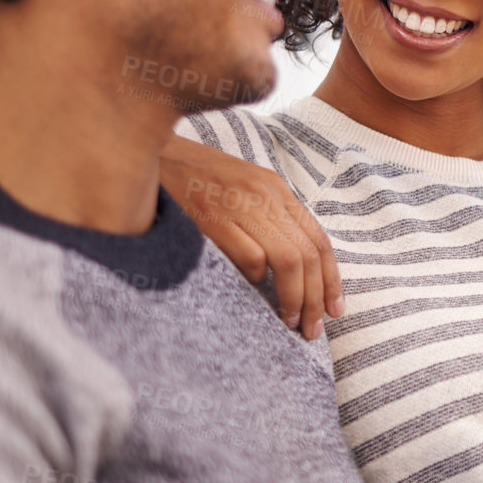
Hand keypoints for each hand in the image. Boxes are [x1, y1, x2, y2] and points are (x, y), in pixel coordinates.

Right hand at [159, 134, 342, 338]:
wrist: (148, 153)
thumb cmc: (192, 179)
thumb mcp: (240, 187)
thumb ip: (267, 218)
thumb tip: (293, 266)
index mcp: (275, 188)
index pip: (318, 239)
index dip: (331, 279)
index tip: (334, 309)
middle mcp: (264, 195)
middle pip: (308, 254)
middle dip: (316, 298)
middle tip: (311, 328)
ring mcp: (240, 206)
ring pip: (288, 260)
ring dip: (293, 297)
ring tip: (289, 321)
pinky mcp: (213, 219)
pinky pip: (250, 258)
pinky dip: (256, 281)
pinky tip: (252, 295)